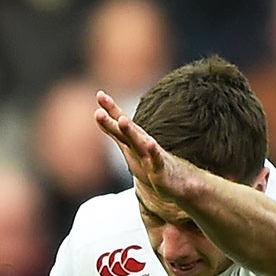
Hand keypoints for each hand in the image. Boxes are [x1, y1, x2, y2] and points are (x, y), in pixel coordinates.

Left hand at [94, 91, 194, 216]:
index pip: (119, 122)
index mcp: (133, 139)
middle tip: (100, 110)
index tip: (99, 94)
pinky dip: (153, 152)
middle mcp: (141, 144)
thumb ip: (113, 130)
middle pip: (126, 130)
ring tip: (122, 121)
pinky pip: (156, 159)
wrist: (177, 181)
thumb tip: (97, 114)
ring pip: (138, 143)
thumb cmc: (151, 160)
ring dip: (130, 132)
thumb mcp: (129, 145)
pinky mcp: (160, 169)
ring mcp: (151, 156)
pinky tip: (150, 143)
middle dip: (114, 118)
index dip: (110, 109)